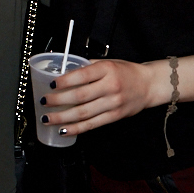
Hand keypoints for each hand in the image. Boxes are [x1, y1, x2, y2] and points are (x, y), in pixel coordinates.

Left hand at [40, 58, 164, 134]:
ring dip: (63, 117)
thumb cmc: (125, 72)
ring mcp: (113, 103)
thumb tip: (64, 72)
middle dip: (59, 100)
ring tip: (48, 119)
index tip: (51, 84)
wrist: (148, 84)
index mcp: (107, 69)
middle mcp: (110, 87)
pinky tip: (64, 130)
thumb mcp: (107, 63)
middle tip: (44, 102)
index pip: (82, 75)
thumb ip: (87, 67)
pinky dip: (77, 128)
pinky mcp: (115, 116)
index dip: (65, 81)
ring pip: (84, 113)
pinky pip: (92, 124)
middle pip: (80, 96)